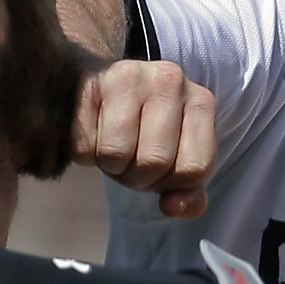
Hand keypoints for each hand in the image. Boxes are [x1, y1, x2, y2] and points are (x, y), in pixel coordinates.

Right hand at [73, 59, 215, 218]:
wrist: (100, 88)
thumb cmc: (143, 130)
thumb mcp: (175, 161)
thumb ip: (187, 192)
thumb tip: (172, 208)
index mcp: (201, 102)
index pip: (195, 168)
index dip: (172, 184)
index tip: (161, 171)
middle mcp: (170, 81)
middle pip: (154, 162)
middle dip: (137, 177)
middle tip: (130, 161)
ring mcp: (130, 75)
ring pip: (116, 153)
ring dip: (109, 165)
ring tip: (111, 146)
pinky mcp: (89, 81)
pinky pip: (84, 145)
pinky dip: (84, 153)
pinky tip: (92, 132)